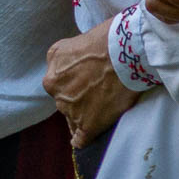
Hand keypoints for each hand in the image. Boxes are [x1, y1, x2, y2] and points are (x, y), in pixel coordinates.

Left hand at [43, 19, 138, 148]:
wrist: (125, 53)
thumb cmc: (107, 39)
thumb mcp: (75, 40)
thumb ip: (69, 59)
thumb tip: (78, 69)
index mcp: (53, 66)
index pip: (59, 81)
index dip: (74, 81)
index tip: (86, 81)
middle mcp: (56, 88)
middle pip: (65, 98)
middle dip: (78, 97)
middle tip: (98, 91)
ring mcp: (70, 109)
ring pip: (72, 117)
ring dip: (84, 113)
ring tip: (103, 107)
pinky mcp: (87, 125)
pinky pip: (80, 139)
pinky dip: (83, 138)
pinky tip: (89, 134)